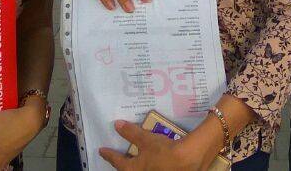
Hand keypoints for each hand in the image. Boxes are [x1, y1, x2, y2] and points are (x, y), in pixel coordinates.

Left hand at [99, 119, 220, 170]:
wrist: (189, 161)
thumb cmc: (163, 152)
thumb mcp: (146, 140)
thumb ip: (131, 132)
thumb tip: (117, 124)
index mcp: (133, 169)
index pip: (117, 161)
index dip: (109, 154)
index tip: (101, 150)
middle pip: (127, 170)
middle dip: (122, 163)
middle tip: (117, 157)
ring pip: (140, 170)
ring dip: (137, 164)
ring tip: (136, 157)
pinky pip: (152, 168)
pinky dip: (150, 164)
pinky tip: (154, 159)